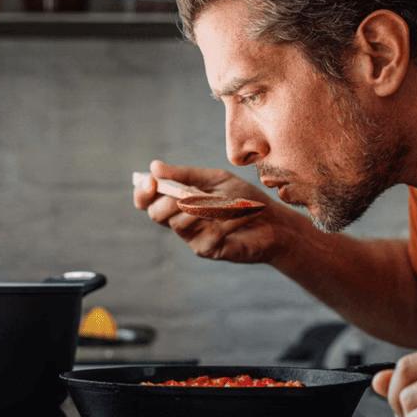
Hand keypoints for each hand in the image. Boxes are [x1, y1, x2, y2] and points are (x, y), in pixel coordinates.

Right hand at [132, 159, 307, 264]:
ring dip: (201, 207)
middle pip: (157, 214)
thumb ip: (185, 175)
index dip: (143, 193)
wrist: (273, 221)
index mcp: (178, 202)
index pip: (149, 201)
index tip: (150, 181)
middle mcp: (181, 221)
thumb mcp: (215, 179)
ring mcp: (193, 238)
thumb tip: (154, 167)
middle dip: (167, 200)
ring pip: (179, 223)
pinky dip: (225, 219)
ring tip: (225, 202)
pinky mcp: (208, 250)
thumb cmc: (243, 198)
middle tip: (187, 194)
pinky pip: (206, 233)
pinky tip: (241, 214)